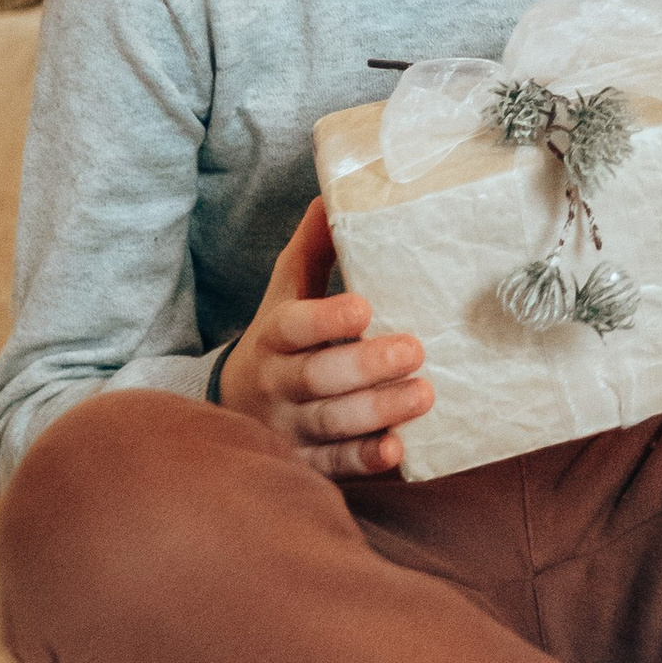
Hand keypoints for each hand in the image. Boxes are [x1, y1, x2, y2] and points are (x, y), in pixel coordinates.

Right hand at [215, 196, 433, 476]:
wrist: (238, 405)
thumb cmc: (281, 338)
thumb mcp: (286, 291)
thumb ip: (311, 249)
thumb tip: (329, 195)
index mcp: (273, 335)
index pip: (293, 325)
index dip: (326, 318)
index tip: (364, 307)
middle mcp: (276, 383)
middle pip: (316, 377)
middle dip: (365, 366)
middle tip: (414, 350)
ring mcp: (288, 427)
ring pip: (330, 423)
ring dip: (377, 412)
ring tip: (423, 395)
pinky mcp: (304, 463)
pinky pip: (333, 467)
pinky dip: (364, 460)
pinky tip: (397, 451)